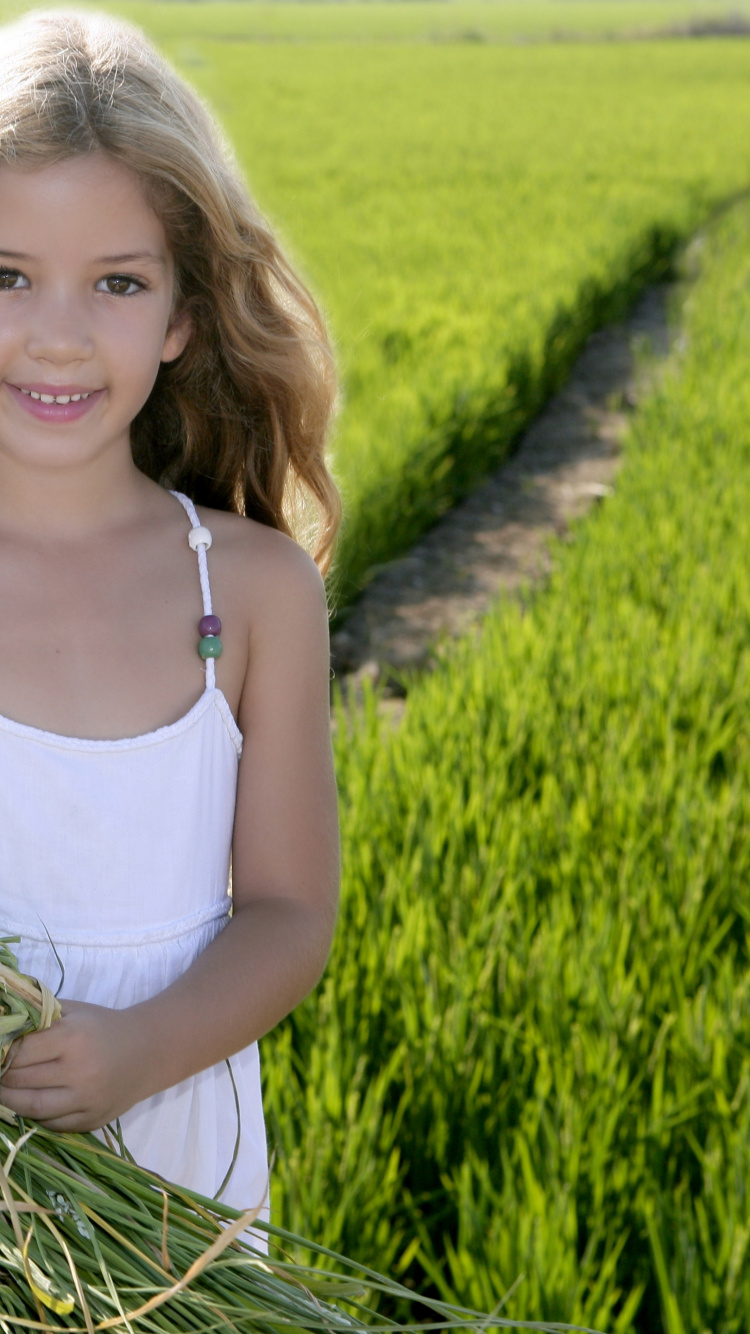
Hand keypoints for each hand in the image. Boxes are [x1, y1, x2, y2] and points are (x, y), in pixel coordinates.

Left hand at [0, 999, 150, 1131]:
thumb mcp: (75, 1012)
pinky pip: (52, 1124)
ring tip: (3, 1092)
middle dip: (1, 1078)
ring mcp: (86, 1099)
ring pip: (32, 1107)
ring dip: (9, 1101)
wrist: (148, 1052)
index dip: (2, 1053)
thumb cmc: (104, 1027)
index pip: (20, 1051)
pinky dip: (36, 1116)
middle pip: (21, 1080)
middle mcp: (79, 1071)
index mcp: (72, 1037)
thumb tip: (5, 1027)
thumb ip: (40, 1016)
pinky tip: (29, 1104)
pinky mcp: (91, 1120)